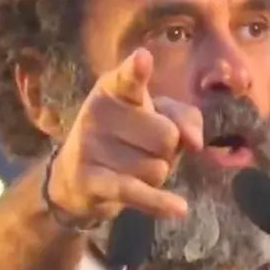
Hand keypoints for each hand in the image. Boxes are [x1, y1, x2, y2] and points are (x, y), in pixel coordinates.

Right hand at [46, 48, 203, 221]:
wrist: (75, 179)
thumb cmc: (124, 139)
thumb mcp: (155, 118)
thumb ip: (184, 118)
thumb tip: (195, 142)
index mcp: (114, 89)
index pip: (128, 78)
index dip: (136, 70)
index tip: (143, 60)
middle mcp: (98, 111)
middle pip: (168, 136)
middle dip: (168, 151)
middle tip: (144, 150)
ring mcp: (91, 146)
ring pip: (158, 169)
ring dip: (155, 175)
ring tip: (131, 169)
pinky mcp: (90, 179)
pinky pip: (136, 191)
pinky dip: (158, 202)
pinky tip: (179, 209)